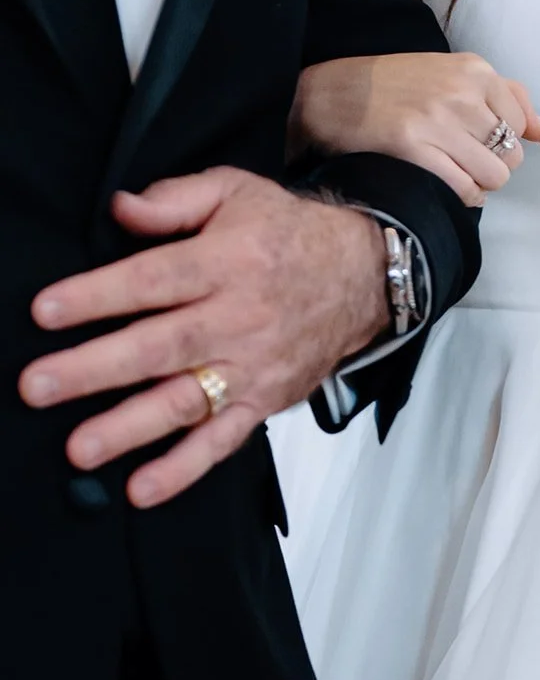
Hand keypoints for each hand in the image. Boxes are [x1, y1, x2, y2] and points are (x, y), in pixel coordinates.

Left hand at [19, 169, 388, 508]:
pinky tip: (142, 487)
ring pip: (186, 400)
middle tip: (37, 385)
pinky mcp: (264, 401)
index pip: (156, 278)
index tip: (45, 310)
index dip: (99, 295)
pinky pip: (224, 440)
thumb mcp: (236, 191)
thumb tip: (119, 209)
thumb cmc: (287, 233)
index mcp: (229, 260)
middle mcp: (240, 316)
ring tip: (80, 447)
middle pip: (160, 345)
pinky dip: (184, 468)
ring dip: (130, 427)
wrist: (361, 275)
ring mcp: (252, 365)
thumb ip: (175, 200)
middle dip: (95, 368)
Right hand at [292, 51, 539, 207]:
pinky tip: (445, 186)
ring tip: (456, 174)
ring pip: (494, 176)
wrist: (331, 94)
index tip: (480, 142)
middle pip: (512, 154)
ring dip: (480, 184)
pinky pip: (464, 188)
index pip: (521, 123)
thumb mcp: (453, 72)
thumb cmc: (394, 85)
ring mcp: (438, 120)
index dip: (505, 141)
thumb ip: (507, 96)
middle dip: (493, 165)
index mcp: (476, 70)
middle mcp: (462, 92)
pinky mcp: (414, 147)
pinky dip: (463, 196)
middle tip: (464, 160)